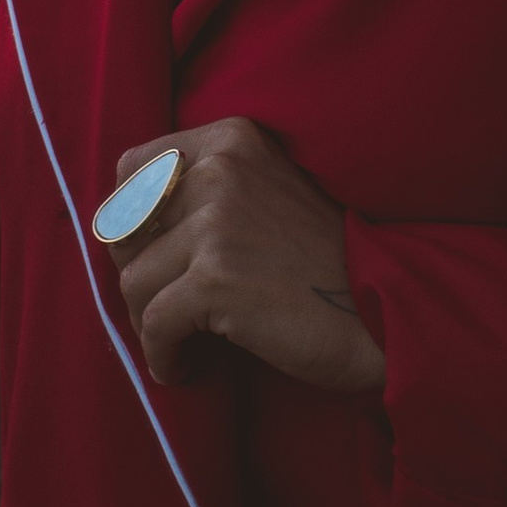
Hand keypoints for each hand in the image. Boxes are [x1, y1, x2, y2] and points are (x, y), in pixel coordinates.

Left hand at [107, 116, 385, 395]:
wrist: (385, 308)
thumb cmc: (325, 260)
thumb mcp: (267, 192)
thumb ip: (208, 189)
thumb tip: (121, 228)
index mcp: (230, 138)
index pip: (132, 167)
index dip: (130, 220)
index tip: (152, 258)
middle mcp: (218, 168)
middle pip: (123, 229)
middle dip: (138, 276)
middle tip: (168, 311)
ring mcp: (216, 222)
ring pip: (133, 283)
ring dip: (150, 324)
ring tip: (182, 344)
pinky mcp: (214, 280)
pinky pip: (153, 326)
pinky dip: (163, 356)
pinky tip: (186, 368)